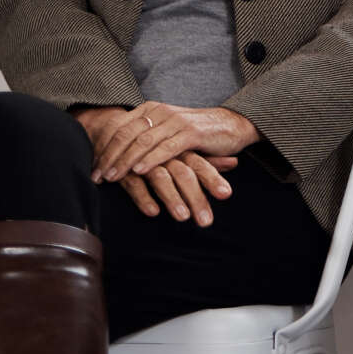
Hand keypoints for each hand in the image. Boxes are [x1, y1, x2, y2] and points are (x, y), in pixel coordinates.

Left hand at [89, 102, 257, 182]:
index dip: (103, 148)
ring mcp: (176, 121)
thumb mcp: (165, 131)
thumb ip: (144, 137)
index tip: (92, 168)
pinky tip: (139, 171)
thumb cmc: (195, 133)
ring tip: (113, 177)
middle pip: (126, 134)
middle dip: (109, 157)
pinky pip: (167, 148)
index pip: (118, 128)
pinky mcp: (192, 133)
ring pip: (143, 142)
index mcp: (149, 110)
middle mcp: (160, 112)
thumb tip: (115, 154)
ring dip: (125, 161)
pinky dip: (151, 160)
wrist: (231, 125)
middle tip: (97, 176)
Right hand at [120, 152, 239, 225]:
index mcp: (181, 151)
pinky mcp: (124, 171)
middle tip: (206, 221)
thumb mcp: (184, 152)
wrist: (117, 131)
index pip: (201, 165)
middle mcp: (165, 156)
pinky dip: (143, 197)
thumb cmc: (158, 148)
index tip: (226, 195)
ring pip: (160, 178)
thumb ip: (209, 160)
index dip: (213, 179)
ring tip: (183, 217)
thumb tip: (235, 162)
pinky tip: (153, 212)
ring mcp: (144, 162)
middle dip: (196, 198)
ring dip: (172, 198)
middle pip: (184, 175)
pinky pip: (133, 184)